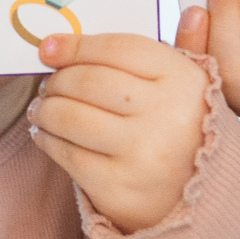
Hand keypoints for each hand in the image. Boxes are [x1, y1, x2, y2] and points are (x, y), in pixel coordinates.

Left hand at [28, 33, 208, 233]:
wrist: (198, 195)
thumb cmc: (178, 130)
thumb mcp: (181, 85)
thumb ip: (140, 54)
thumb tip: (63, 42)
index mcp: (184, 80)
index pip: (118, 49)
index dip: (77, 46)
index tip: (50, 48)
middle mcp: (168, 115)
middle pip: (90, 81)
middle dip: (58, 80)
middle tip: (49, 84)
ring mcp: (143, 153)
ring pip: (71, 117)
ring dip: (45, 110)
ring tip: (42, 109)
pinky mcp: (119, 186)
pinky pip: (68, 154)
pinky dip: (48, 140)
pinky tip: (47, 135)